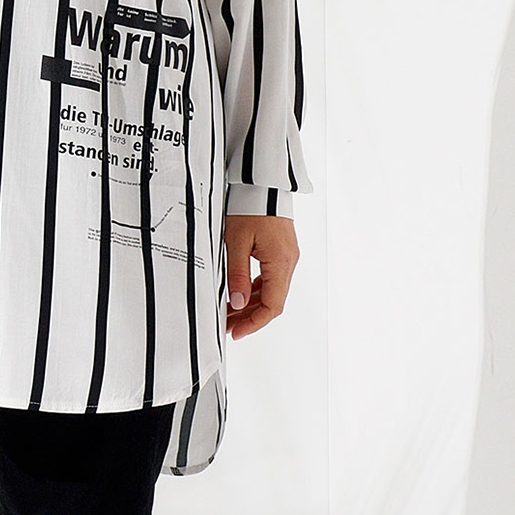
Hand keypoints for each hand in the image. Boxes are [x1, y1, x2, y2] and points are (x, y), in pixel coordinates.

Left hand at [225, 212, 298, 339]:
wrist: (262, 183)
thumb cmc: (250, 205)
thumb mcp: (236, 241)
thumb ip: (236, 274)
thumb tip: (237, 302)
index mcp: (280, 262)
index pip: (272, 306)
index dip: (254, 323)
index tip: (236, 332)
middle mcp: (288, 262)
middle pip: (271, 301)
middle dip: (249, 317)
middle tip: (227, 326)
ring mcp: (286, 256)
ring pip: (270, 291)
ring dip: (250, 304)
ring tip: (228, 312)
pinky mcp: (280, 251)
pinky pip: (269, 278)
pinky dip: (254, 289)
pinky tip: (239, 293)